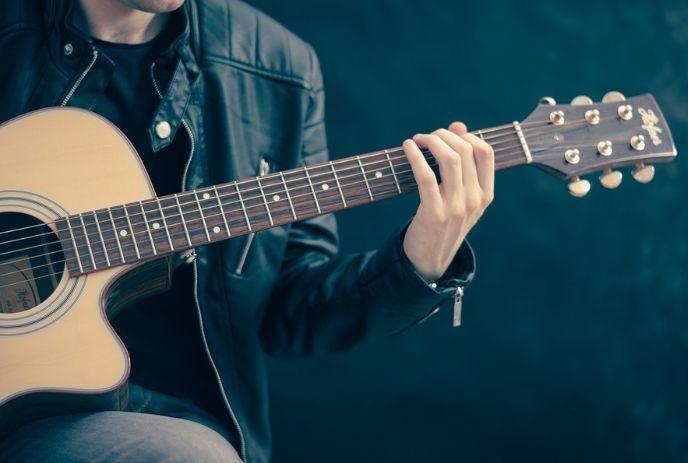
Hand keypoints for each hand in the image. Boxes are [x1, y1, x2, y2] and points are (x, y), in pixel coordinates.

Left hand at [402, 122, 493, 280]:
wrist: (429, 259)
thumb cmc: (443, 222)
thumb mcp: (459, 196)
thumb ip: (462, 163)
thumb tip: (459, 125)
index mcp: (486, 195)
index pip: (486, 152)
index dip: (466, 136)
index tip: (448, 135)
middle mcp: (475, 200)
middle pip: (465, 150)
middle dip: (443, 135)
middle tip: (426, 136)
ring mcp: (456, 208)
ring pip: (450, 159)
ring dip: (431, 141)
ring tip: (417, 140)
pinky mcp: (434, 214)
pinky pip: (426, 176)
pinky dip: (415, 156)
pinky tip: (407, 147)